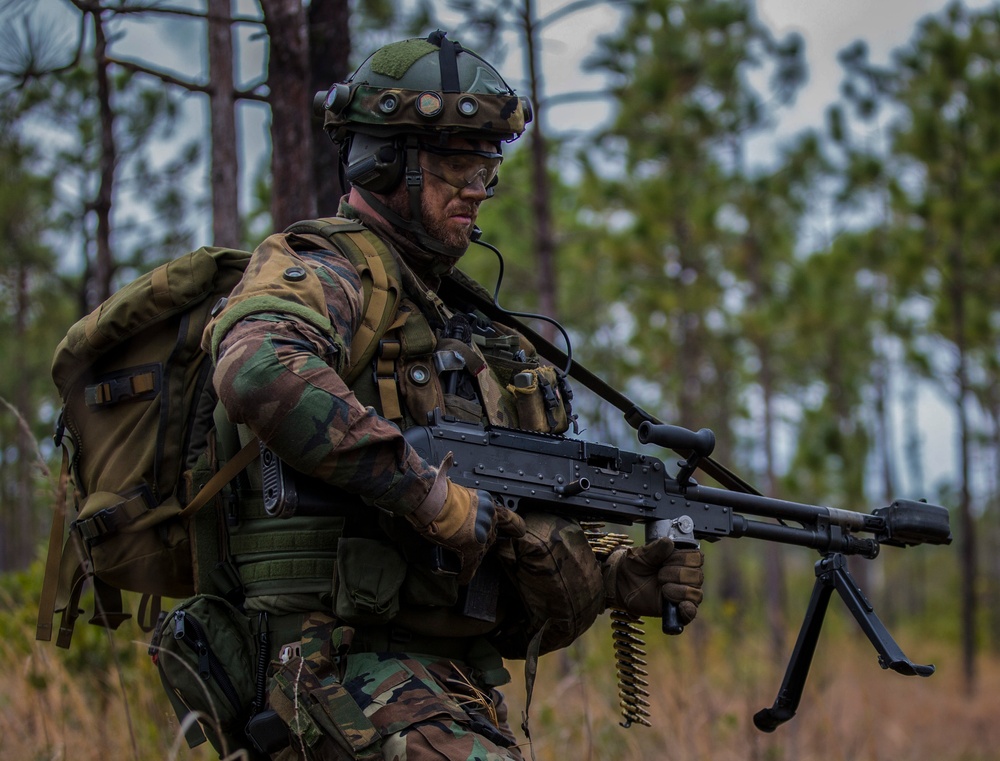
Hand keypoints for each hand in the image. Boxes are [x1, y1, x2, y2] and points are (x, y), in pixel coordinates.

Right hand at [407, 454, 525, 583]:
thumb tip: (452, 467)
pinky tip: (462, 577)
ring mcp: (482, 532)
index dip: (513, 527)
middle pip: (491, 535)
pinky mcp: (472, 547)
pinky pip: (470, 565)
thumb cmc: (436, 492)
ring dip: (473, 555)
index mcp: (488, 502)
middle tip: (467, 541)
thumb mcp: (457, 486)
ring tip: (462, 556)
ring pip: (481, 550)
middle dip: (482, 540)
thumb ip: (464, 491)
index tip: (519, 532)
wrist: (429, 500)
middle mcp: (490, 516)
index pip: (507, 519)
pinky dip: (465, 573)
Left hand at [604, 537, 703, 622]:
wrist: (622, 583)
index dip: (682, 559)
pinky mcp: (678, 609)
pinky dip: (688, 610)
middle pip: (697, 575)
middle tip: (659, 574)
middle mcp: (687, 576)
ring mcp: (684, 593)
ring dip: (677, 590)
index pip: (697, 557)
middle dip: (676, 574)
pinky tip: (680, 606)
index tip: (665, 560)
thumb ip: (655, 548)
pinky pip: (692, 611)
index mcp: (682, 559)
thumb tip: (669, 542)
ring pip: (695, 593)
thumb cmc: (634, 565)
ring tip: (662, 588)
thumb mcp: (642, 554)